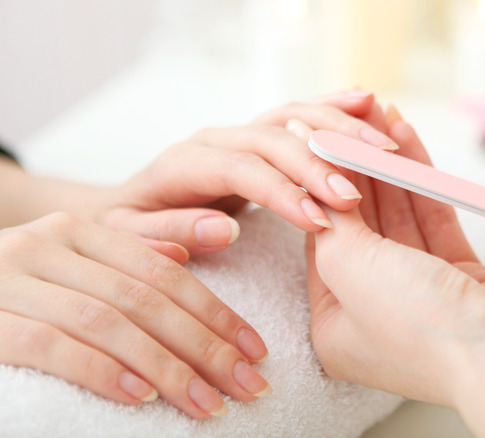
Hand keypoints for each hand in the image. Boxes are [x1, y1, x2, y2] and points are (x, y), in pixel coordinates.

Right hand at [0, 213, 269, 417]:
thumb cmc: (11, 296)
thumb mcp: (69, 269)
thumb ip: (125, 259)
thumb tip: (188, 252)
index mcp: (80, 232)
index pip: (167, 274)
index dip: (217, 314)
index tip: (256, 351)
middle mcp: (48, 245)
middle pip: (148, 299)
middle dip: (206, 347)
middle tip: (249, 387)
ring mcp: (11, 278)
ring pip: (110, 323)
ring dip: (167, 369)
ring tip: (208, 405)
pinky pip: (54, 346)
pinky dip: (102, 371)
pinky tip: (140, 397)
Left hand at [94, 90, 397, 255]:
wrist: (127, 205)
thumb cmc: (130, 227)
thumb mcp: (130, 240)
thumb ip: (169, 235)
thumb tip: (222, 229)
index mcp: (184, 164)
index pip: (241, 170)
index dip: (281, 192)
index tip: (318, 220)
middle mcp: (216, 139)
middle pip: (274, 137)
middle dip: (319, 164)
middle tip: (356, 195)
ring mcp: (239, 132)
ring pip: (293, 117)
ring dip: (339, 128)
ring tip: (382, 146)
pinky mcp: (257, 136)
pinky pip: (299, 115)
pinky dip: (333, 106)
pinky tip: (365, 104)